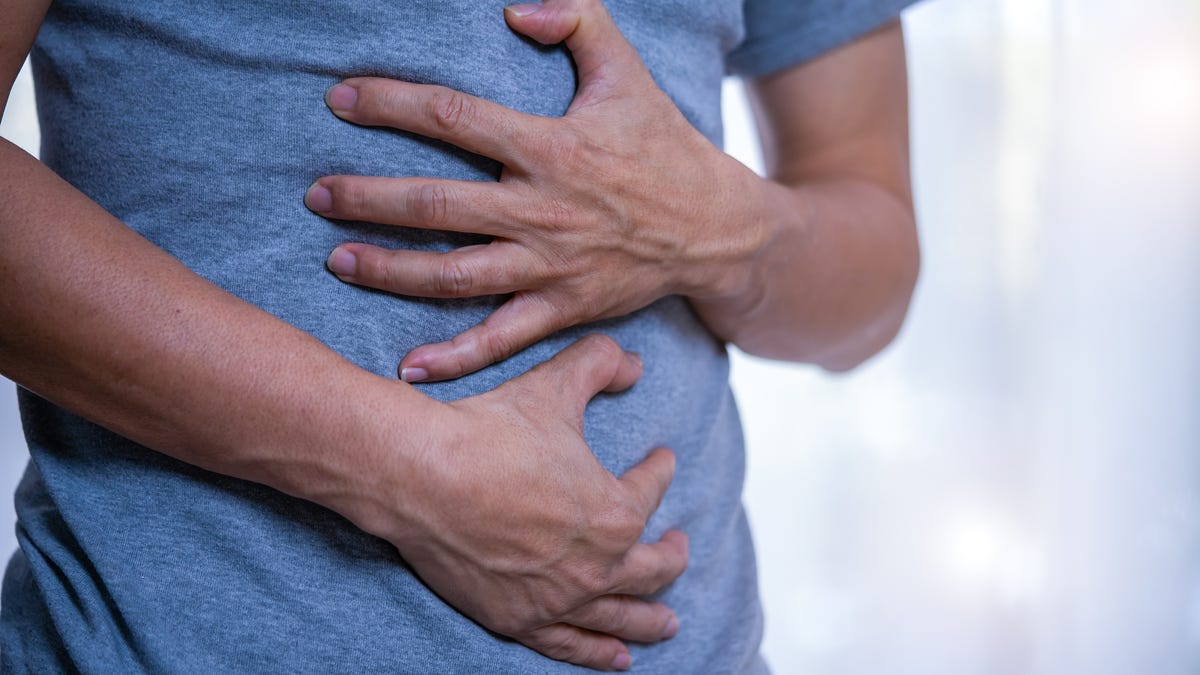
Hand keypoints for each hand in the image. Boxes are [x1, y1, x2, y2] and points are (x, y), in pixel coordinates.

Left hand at [305, 0, 767, 381]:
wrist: (717, 229)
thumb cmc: (663, 145)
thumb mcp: (627, 72)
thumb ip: (578, 21)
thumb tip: (516, 3)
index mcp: (551, 147)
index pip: (454, 119)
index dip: (391, 105)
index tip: (340, 100)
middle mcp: (543, 211)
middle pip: (437, 207)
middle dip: (368, 199)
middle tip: (316, 194)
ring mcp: (550, 267)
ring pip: (455, 276)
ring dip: (391, 270)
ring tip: (339, 260)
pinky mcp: (562, 310)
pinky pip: (500, 338)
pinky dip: (455, 357)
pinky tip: (408, 366)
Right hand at [359, 334, 687, 670]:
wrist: (420, 475)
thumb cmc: (490, 431)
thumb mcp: (556, 384)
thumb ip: (601, 364)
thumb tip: (634, 362)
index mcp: (616, 514)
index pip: (651, 492)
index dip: (658, 470)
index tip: (660, 460)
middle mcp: (596, 567)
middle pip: (651, 569)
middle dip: (670, 556)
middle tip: (678, 546)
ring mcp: (558, 600)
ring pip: (620, 617)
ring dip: (649, 620)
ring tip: (668, 625)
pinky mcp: (518, 619)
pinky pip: (570, 644)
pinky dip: (597, 652)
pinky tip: (617, 658)